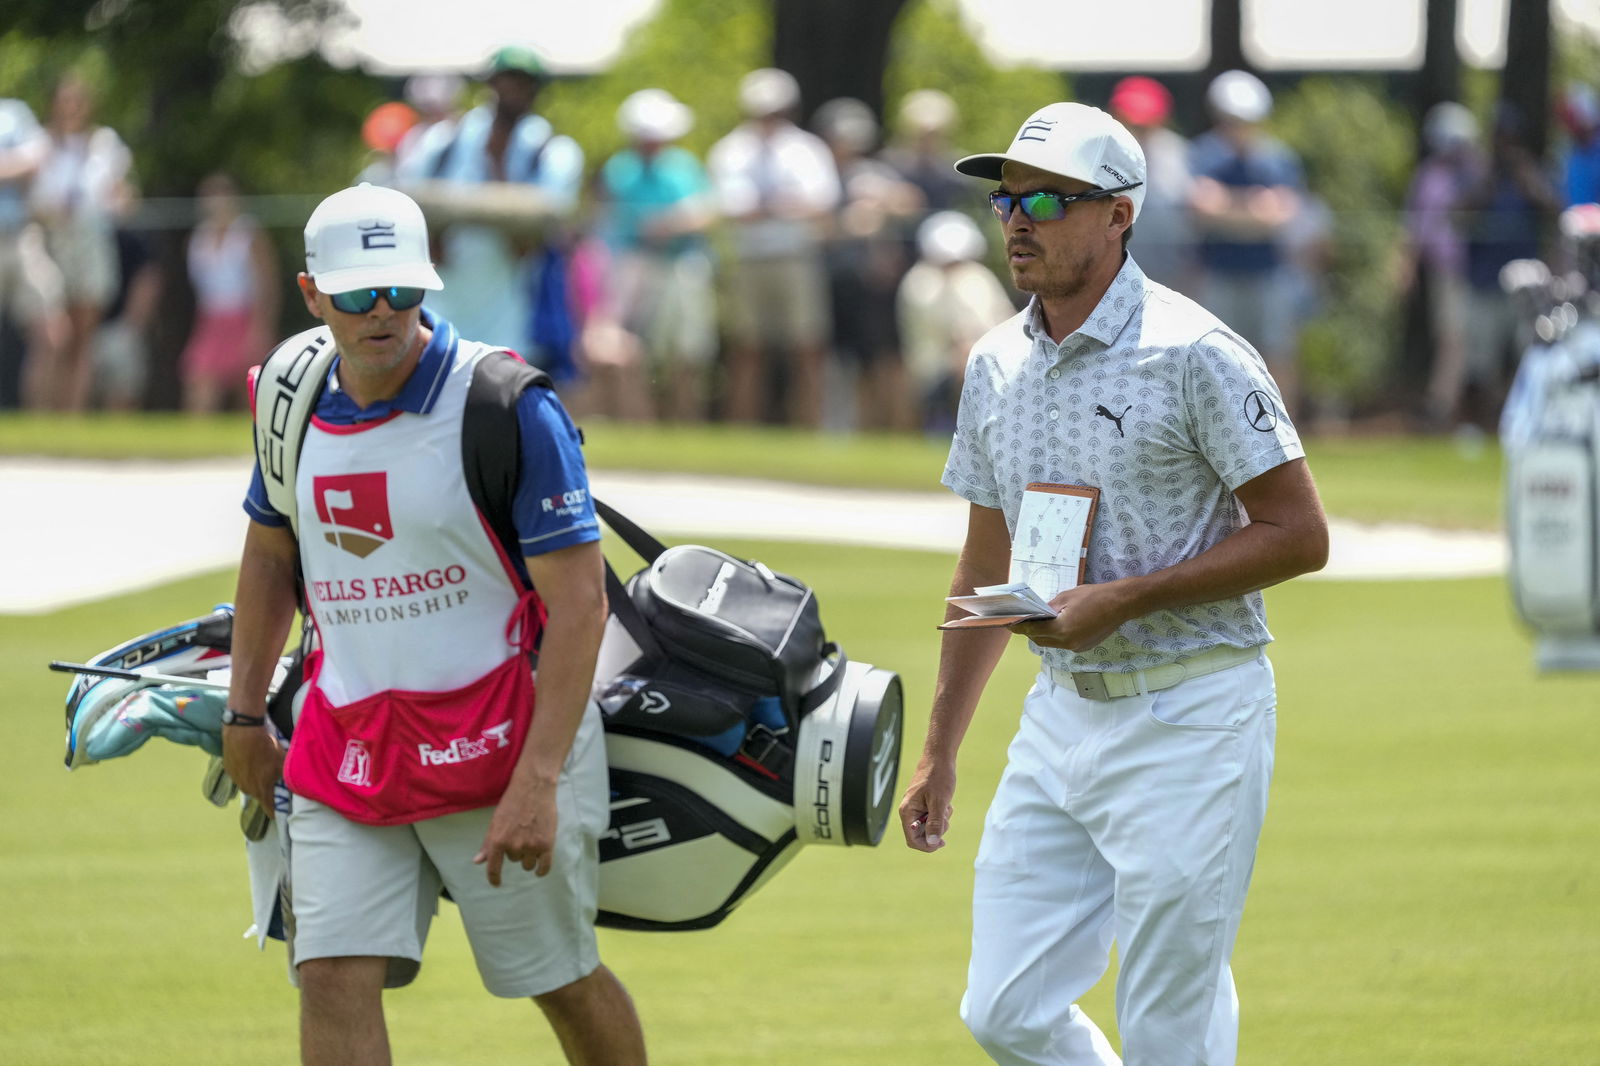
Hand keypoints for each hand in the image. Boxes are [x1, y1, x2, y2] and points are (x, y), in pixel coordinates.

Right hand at [221, 724, 284, 817]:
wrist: (243, 732)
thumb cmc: (266, 748)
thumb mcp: (283, 762)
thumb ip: (290, 776)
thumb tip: (301, 783)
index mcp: (261, 790)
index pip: (270, 810)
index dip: (277, 812)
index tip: (283, 814)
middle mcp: (247, 789)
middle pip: (260, 795)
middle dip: (267, 790)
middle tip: (275, 780)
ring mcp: (235, 779)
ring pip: (248, 784)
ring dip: (255, 779)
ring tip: (262, 766)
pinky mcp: (228, 769)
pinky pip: (240, 774)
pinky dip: (245, 770)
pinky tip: (251, 759)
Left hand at [474, 776, 558, 886]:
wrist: (534, 788)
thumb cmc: (513, 802)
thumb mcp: (495, 821)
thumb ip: (488, 843)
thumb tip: (478, 862)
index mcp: (498, 841)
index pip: (494, 868)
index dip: (494, 878)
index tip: (496, 883)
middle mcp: (514, 847)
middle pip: (514, 860)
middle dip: (516, 849)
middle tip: (521, 832)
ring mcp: (531, 846)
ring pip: (527, 864)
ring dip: (529, 856)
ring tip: (532, 838)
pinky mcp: (546, 844)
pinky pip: (544, 867)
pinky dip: (541, 870)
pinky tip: (539, 869)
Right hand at [899, 755, 954, 852]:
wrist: (939, 758)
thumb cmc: (938, 777)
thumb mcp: (939, 802)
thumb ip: (935, 823)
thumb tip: (931, 843)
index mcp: (907, 811)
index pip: (912, 840)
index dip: (927, 845)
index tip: (942, 842)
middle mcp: (909, 811)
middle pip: (922, 835)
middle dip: (937, 829)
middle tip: (946, 816)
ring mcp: (916, 807)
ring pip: (929, 826)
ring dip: (941, 821)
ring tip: (946, 806)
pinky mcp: (924, 804)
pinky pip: (933, 817)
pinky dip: (942, 813)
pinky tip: (946, 802)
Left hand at [1010, 581, 1129, 650]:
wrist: (1120, 604)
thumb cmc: (1093, 596)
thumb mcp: (1065, 598)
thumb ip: (1048, 608)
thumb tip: (1037, 614)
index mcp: (1061, 630)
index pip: (1033, 630)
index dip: (1019, 628)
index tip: (1008, 624)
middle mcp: (1067, 643)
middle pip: (1040, 640)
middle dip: (1029, 632)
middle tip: (1022, 622)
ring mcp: (1077, 647)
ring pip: (1052, 644)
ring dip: (1043, 635)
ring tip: (1038, 623)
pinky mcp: (1084, 647)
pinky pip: (1064, 644)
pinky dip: (1056, 636)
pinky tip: (1056, 626)